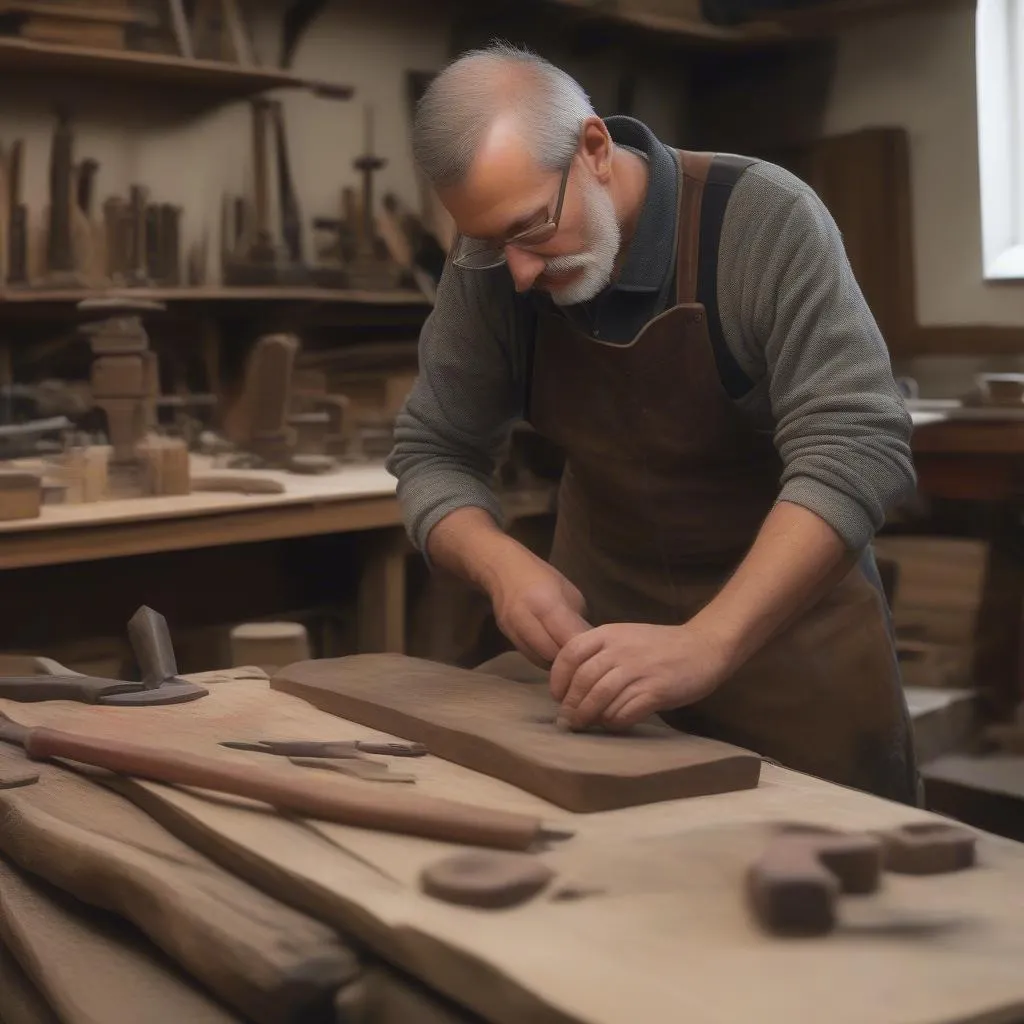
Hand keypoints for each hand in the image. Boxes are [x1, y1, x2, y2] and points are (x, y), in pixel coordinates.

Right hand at [487, 554, 590, 668]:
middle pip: (553, 654)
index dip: (585, 649)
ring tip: (570, 659)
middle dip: (570, 659)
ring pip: (540, 660)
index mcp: (547, 604)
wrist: (503, 570)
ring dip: (557, 663)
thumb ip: (577, 622)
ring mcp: (514, 630)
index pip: (569, 638)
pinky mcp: (508, 637)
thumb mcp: (569, 593)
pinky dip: (544, 660)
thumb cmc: (543, 577)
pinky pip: (530, 657)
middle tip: (584, 658)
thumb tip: (591, 646)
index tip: (596, 652)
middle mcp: (527, 619)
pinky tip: (554, 655)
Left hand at [550, 622, 731, 730]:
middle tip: (569, 720)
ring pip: (600, 698)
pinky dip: (614, 722)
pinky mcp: (656, 690)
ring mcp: (639, 670)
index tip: (558, 695)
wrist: (704, 647)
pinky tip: (614, 724)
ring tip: (585, 725)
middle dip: (571, 705)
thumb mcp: (626, 637)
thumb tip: (573, 684)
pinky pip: (625, 712)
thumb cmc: (661, 646)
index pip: (570, 653)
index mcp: (610, 633)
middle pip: (583, 681)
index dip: (559, 678)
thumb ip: (602, 653)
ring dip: (588, 716)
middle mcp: (621, 649)